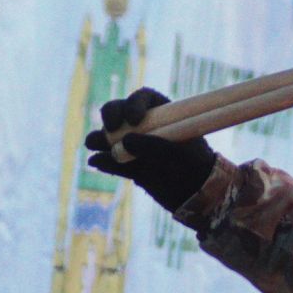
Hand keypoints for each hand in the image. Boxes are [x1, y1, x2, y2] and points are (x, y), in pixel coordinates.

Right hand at [83, 88, 216, 211]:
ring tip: (92, 144)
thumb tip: (125, 140)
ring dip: (100, 139)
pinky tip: (96, 162)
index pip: (144, 98)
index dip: (134, 104)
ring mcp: (136, 145)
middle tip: (110, 129)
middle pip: (121, 112)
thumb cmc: (197, 166)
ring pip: (112, 137)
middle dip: (110, 116)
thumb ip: (155, 145)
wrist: (200, 194)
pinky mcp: (129, 165)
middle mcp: (148, 125)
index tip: (135, 120)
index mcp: (165, 113)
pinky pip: (111, 161)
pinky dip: (103, 161)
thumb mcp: (181, 154)